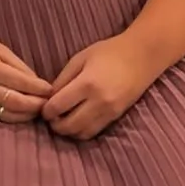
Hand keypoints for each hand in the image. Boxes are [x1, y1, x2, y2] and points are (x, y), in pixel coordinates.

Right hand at [0, 26, 51, 122]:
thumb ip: (19, 66)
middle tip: (51, 104)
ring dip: (29, 114)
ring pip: (11, 115)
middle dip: (38, 105)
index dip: (42, 89)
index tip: (53, 90)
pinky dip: (14, 116)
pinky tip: (24, 113)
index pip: (26, 85)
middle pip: (21, 104)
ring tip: (40, 110)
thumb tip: (38, 83)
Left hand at [43, 34, 157, 140]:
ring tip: (62, 120)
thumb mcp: (80, 58)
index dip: (46, 111)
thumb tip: (49, 97)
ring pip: (82, 133)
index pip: (58, 106)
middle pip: (69, 125)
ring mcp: (109, 112)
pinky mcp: (116, 117)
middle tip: (50, 117)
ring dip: (68, 131)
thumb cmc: (108, 52)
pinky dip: (82, 131)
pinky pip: (94, 132)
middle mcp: (99, 102)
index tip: (43, 108)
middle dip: (55, 125)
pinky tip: (76, 122)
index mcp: (87, 84)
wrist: (141, 57)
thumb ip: (63, 78)